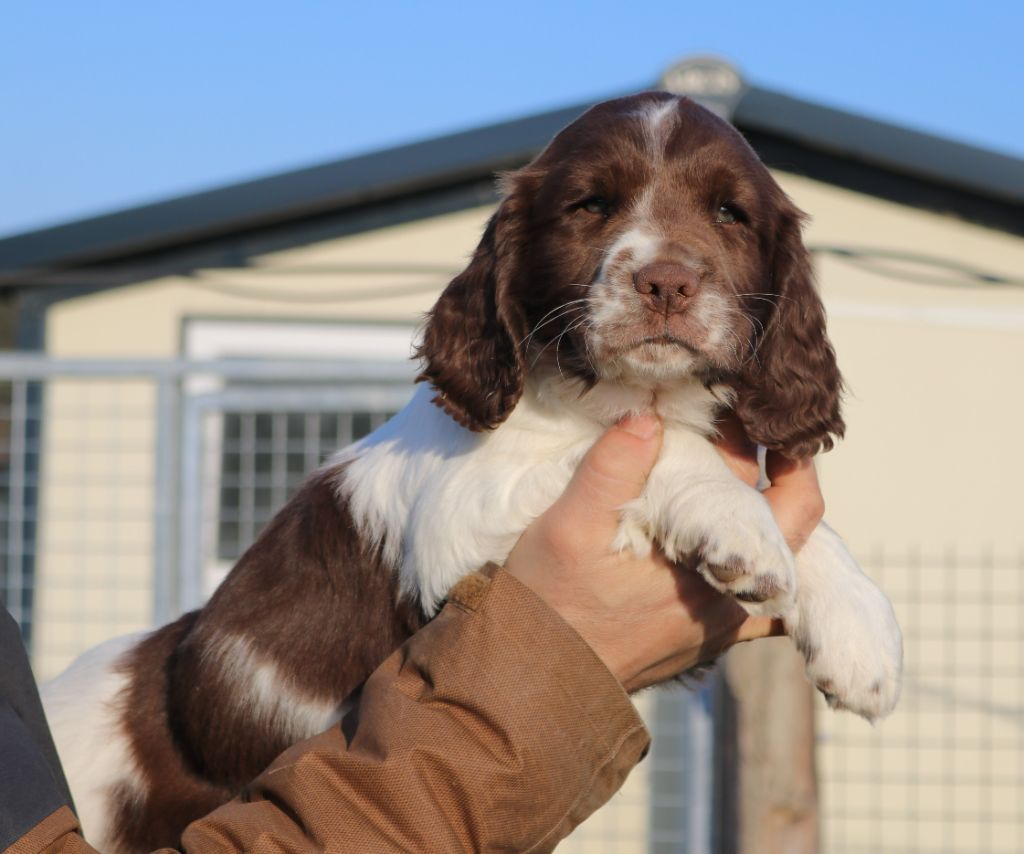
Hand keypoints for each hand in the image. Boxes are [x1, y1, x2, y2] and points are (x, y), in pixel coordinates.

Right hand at [505, 414, 804, 692]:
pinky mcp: (705, 635)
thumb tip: (649, 413)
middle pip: (793, 527)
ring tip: (741, 467)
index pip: (785, 502)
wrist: (535, 677)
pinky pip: (756, 590)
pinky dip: (754, 552)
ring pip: (782, 561)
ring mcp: (724, 625)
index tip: (753, 405)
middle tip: (745, 424)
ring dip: (770, 513)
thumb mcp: (569, 526)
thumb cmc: (550, 602)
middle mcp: (734, 604)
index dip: (778, 448)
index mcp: (716, 573)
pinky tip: (726, 524)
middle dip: (778, 471)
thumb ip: (611, 468)